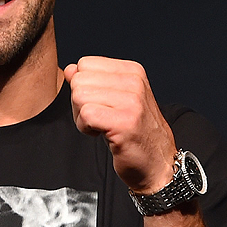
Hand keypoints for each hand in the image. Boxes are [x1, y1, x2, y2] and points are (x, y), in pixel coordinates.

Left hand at [63, 56, 177, 193]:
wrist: (157, 162)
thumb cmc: (135, 133)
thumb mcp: (115, 99)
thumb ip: (92, 82)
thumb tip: (70, 69)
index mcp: (132, 71)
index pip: (85, 64)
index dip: (83, 87)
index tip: (99, 104)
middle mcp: (134, 82)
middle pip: (79, 81)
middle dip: (79, 103)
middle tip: (99, 119)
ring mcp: (131, 101)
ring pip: (80, 96)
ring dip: (82, 118)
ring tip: (101, 127)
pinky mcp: (124, 122)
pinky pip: (86, 115)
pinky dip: (86, 128)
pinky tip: (101, 134)